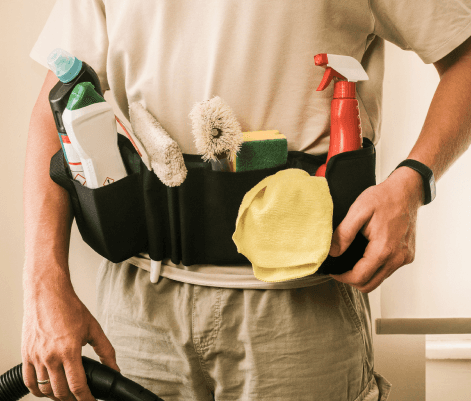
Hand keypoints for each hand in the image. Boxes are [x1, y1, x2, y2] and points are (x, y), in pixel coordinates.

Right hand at [21, 269, 119, 400]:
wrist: (47, 294)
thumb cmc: (69, 308)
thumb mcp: (93, 328)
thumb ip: (105, 350)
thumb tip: (114, 367)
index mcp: (69, 350)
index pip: (78, 386)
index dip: (86, 399)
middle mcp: (51, 356)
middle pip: (61, 392)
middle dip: (73, 399)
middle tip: (81, 398)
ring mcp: (36, 357)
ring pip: (45, 389)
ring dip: (57, 396)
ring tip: (67, 394)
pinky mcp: (26, 355)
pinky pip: (29, 382)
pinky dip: (38, 390)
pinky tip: (47, 389)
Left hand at [327, 168, 422, 292]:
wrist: (407, 191)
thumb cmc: (383, 198)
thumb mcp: (358, 211)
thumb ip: (344, 233)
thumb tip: (333, 252)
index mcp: (384, 249)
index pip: (360, 277)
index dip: (342, 278)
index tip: (333, 272)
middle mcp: (397, 257)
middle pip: (370, 284)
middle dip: (352, 280)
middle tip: (340, 270)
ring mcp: (404, 257)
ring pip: (380, 279)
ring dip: (364, 275)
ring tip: (350, 262)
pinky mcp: (407, 255)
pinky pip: (388, 270)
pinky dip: (375, 269)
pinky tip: (366, 256)